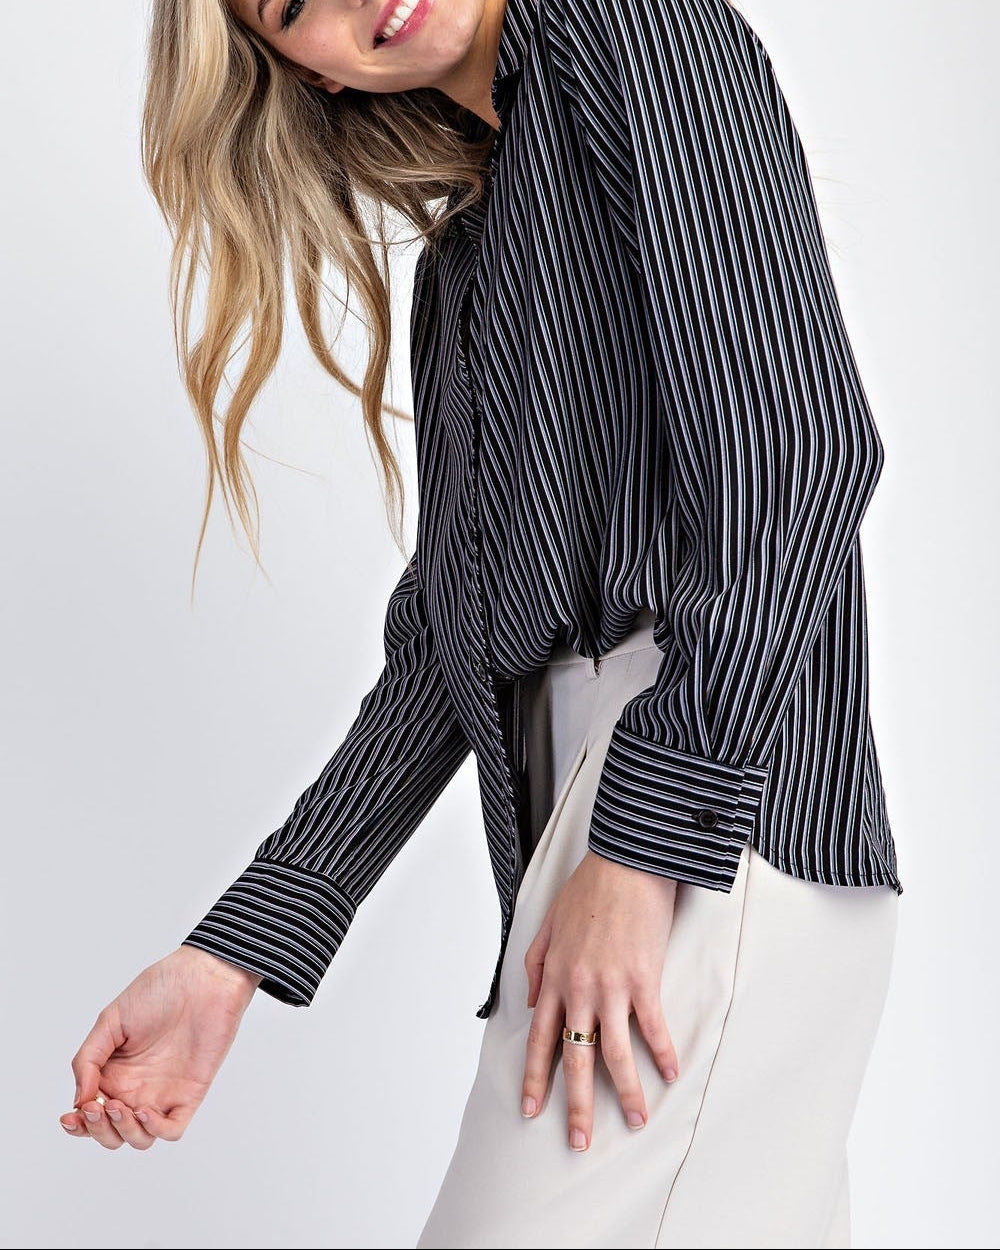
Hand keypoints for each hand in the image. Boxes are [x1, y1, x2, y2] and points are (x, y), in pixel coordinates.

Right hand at [58, 945, 261, 1149]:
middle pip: (112, 1133)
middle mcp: (137, 1088)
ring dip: (123, 1132)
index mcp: (114, 1073)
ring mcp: (163, 1093)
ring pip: (139, 1138)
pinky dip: (155, 1129)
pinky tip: (144, 1110)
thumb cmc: (159, 990)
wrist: (203, 977)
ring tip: (117, 1106)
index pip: (92, 1114)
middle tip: (96, 1108)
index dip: (78, 1125)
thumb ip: (88, 1060)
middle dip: (98, 1131)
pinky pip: (172, 1129)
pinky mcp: (190, 1093)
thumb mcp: (111, 1020)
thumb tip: (79, 1100)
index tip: (70, 1116)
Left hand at [520, 849, 679, 1150]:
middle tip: (578, 1142)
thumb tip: (533, 1000)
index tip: (530, 1110)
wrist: (625, 862)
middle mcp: (578, 988)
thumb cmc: (587, 888)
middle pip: (575, 1058)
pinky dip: (661, 1053)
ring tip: (635, 1120)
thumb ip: (536, 964)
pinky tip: (669, 1074)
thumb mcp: (548, 924)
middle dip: (576, 1105)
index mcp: (553, 977)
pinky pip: (652, 1026)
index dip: (534, 1078)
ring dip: (626, 1092)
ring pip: (614, 1052)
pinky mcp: (644, 978)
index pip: (539, 1039)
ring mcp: (611, 986)